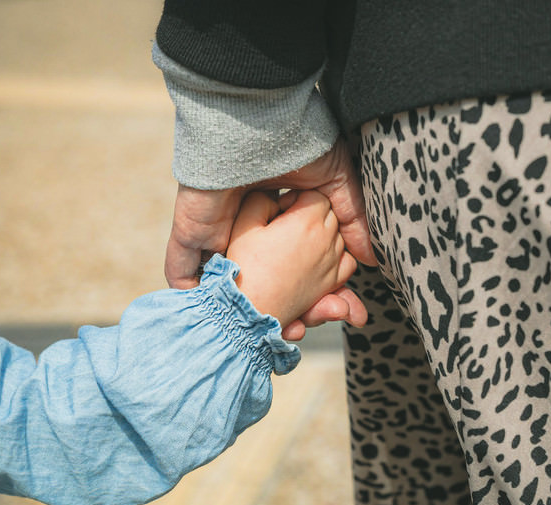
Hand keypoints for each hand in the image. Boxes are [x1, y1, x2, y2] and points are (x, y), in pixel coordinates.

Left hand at [164, 138, 375, 335]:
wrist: (258, 123)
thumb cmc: (300, 144)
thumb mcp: (337, 183)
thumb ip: (352, 219)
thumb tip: (369, 258)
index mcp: (275, 215)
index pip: (289, 262)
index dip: (307, 289)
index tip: (325, 310)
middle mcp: (245, 224)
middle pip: (257, 277)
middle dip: (274, 308)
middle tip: (296, 331)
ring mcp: (216, 228)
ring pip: (223, 280)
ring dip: (237, 308)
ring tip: (258, 333)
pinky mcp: (191, 229)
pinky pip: (181, 267)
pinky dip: (189, 291)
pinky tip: (207, 315)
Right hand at [226, 191, 356, 327]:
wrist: (248, 308)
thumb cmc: (244, 268)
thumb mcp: (245, 224)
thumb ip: (261, 199)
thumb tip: (274, 195)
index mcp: (308, 221)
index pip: (315, 195)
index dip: (295, 199)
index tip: (278, 212)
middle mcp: (326, 241)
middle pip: (330, 214)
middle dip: (309, 216)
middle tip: (283, 228)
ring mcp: (332, 263)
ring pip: (339, 236)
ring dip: (322, 235)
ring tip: (294, 244)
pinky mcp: (332, 283)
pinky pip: (347, 262)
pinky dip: (337, 258)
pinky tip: (315, 259)